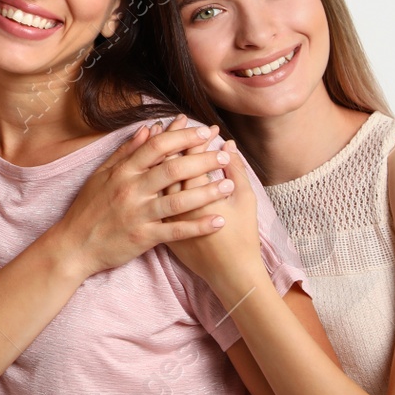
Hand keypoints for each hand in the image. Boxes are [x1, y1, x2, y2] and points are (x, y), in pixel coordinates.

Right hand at [59, 115, 235, 278]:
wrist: (74, 245)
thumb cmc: (88, 208)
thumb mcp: (101, 175)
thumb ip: (126, 152)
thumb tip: (149, 129)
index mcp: (122, 172)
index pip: (157, 147)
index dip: (182, 137)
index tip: (204, 131)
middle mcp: (131, 190)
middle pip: (172, 170)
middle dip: (202, 160)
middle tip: (224, 154)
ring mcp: (138, 214)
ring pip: (178, 200)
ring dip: (207, 192)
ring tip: (230, 185)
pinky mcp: (143, 237)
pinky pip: (176, 231)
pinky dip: (198, 226)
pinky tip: (219, 221)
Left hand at [164, 138, 266, 300]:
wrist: (228, 273)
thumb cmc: (242, 237)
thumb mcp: (245, 202)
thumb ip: (237, 171)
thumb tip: (228, 145)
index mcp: (200, 195)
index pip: (191, 158)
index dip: (195, 139)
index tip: (202, 126)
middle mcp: (178, 204)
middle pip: (168, 164)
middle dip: (173, 140)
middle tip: (178, 121)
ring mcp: (165, 216)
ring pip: (154, 180)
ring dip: (157, 156)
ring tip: (160, 134)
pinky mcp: (159, 227)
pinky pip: (150, 199)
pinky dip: (151, 180)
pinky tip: (152, 164)